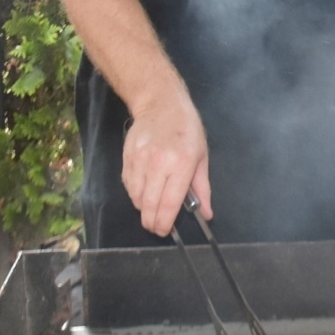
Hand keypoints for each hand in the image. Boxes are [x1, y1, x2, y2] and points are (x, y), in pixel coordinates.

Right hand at [121, 95, 211, 235]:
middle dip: (151, 221)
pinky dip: (134, 194)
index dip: (165, 222)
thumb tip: (207, 214)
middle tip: (155, 227)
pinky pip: (128, 184)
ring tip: (151, 208)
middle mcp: (159, 162)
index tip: (164, 231)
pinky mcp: (127, 156)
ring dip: (142, 208)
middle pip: (149, 204)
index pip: (169, 202)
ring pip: (136, 196)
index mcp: (181, 163)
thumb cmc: (187, 130)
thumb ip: (202, 188)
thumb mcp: (201, 158)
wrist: (161, 104)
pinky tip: (143, 192)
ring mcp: (140, 159)